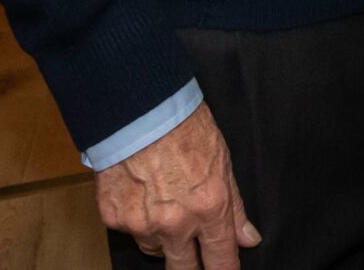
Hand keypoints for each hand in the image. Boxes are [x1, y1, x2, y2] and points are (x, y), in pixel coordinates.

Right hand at [95, 103, 259, 266]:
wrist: (138, 109)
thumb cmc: (183, 127)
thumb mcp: (222, 162)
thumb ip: (235, 207)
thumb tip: (248, 238)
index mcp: (208, 208)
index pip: (222, 259)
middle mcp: (175, 223)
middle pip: (184, 269)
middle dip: (191, 266)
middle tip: (193, 258)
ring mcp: (142, 224)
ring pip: (155, 249)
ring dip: (163, 238)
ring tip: (164, 205)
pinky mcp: (114, 219)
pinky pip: (130, 231)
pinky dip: (137, 219)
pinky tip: (140, 194)